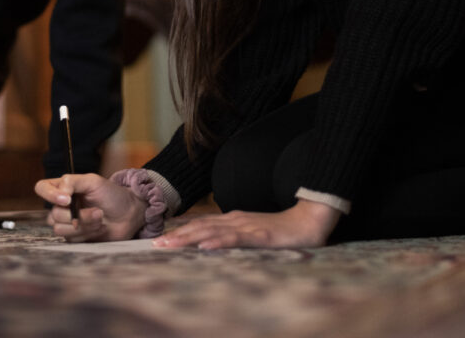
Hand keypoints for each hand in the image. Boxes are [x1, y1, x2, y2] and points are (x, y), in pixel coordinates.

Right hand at [34, 173, 145, 241]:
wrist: (129, 214)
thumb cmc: (112, 194)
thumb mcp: (93, 181)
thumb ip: (72, 182)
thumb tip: (60, 194)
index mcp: (63, 188)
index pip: (41, 188)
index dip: (49, 195)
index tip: (67, 199)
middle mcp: (61, 205)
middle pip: (53, 214)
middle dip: (79, 215)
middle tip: (98, 211)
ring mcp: (67, 222)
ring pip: (60, 229)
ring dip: (85, 225)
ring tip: (100, 218)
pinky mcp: (75, 237)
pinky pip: (71, 239)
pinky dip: (88, 233)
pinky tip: (100, 228)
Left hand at [152, 199, 341, 248]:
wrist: (309, 220)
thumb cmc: (281, 230)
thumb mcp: (252, 233)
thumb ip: (234, 236)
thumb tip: (211, 244)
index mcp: (233, 220)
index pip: (201, 225)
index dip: (180, 232)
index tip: (160, 240)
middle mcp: (235, 220)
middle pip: (201, 227)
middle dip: (177, 236)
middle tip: (155, 245)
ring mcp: (247, 227)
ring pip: (213, 231)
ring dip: (190, 237)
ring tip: (171, 244)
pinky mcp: (260, 236)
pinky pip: (236, 238)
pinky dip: (219, 241)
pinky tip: (205, 245)